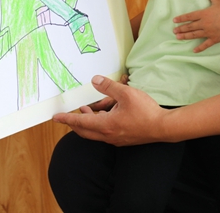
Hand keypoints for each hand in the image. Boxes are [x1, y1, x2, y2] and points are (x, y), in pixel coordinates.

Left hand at [53, 75, 168, 145]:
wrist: (163, 127)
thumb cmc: (145, 111)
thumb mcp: (126, 94)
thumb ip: (109, 87)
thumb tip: (94, 80)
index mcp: (105, 125)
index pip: (80, 123)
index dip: (67, 119)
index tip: (56, 117)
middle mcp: (107, 135)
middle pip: (85, 131)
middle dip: (75, 122)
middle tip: (69, 114)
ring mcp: (115, 139)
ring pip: (95, 132)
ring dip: (89, 121)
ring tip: (88, 109)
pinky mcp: (123, 139)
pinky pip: (105, 132)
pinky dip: (100, 123)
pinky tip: (106, 114)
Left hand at [173, 0, 219, 51]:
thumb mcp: (218, 0)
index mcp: (204, 14)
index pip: (190, 16)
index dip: (181, 18)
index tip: (174, 20)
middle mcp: (204, 24)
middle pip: (190, 27)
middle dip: (181, 29)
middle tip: (174, 31)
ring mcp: (208, 32)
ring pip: (194, 35)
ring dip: (185, 36)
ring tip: (178, 38)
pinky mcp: (214, 39)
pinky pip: (205, 45)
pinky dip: (199, 48)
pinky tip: (194, 51)